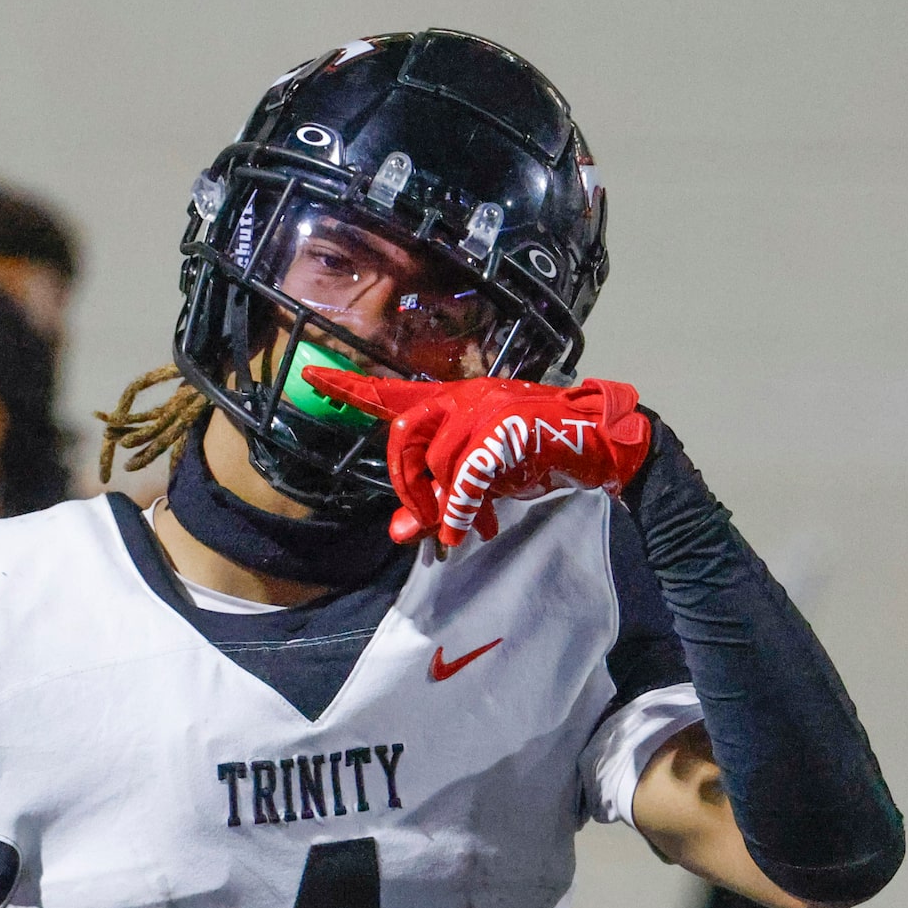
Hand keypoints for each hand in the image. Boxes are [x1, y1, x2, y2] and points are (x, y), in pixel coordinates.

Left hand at [299, 368, 650, 547]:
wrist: (597, 446)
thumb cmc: (535, 458)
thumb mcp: (477, 484)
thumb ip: (436, 503)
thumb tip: (399, 533)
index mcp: (452, 401)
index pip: (391, 392)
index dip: (350, 387)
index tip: (309, 374)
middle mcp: (464, 395)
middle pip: (401, 435)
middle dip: (405, 486)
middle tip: (422, 521)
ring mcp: (486, 406)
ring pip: (435, 462)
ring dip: (441, 507)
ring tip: (459, 529)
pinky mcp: (507, 427)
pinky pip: (467, 477)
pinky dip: (462, 510)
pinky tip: (470, 528)